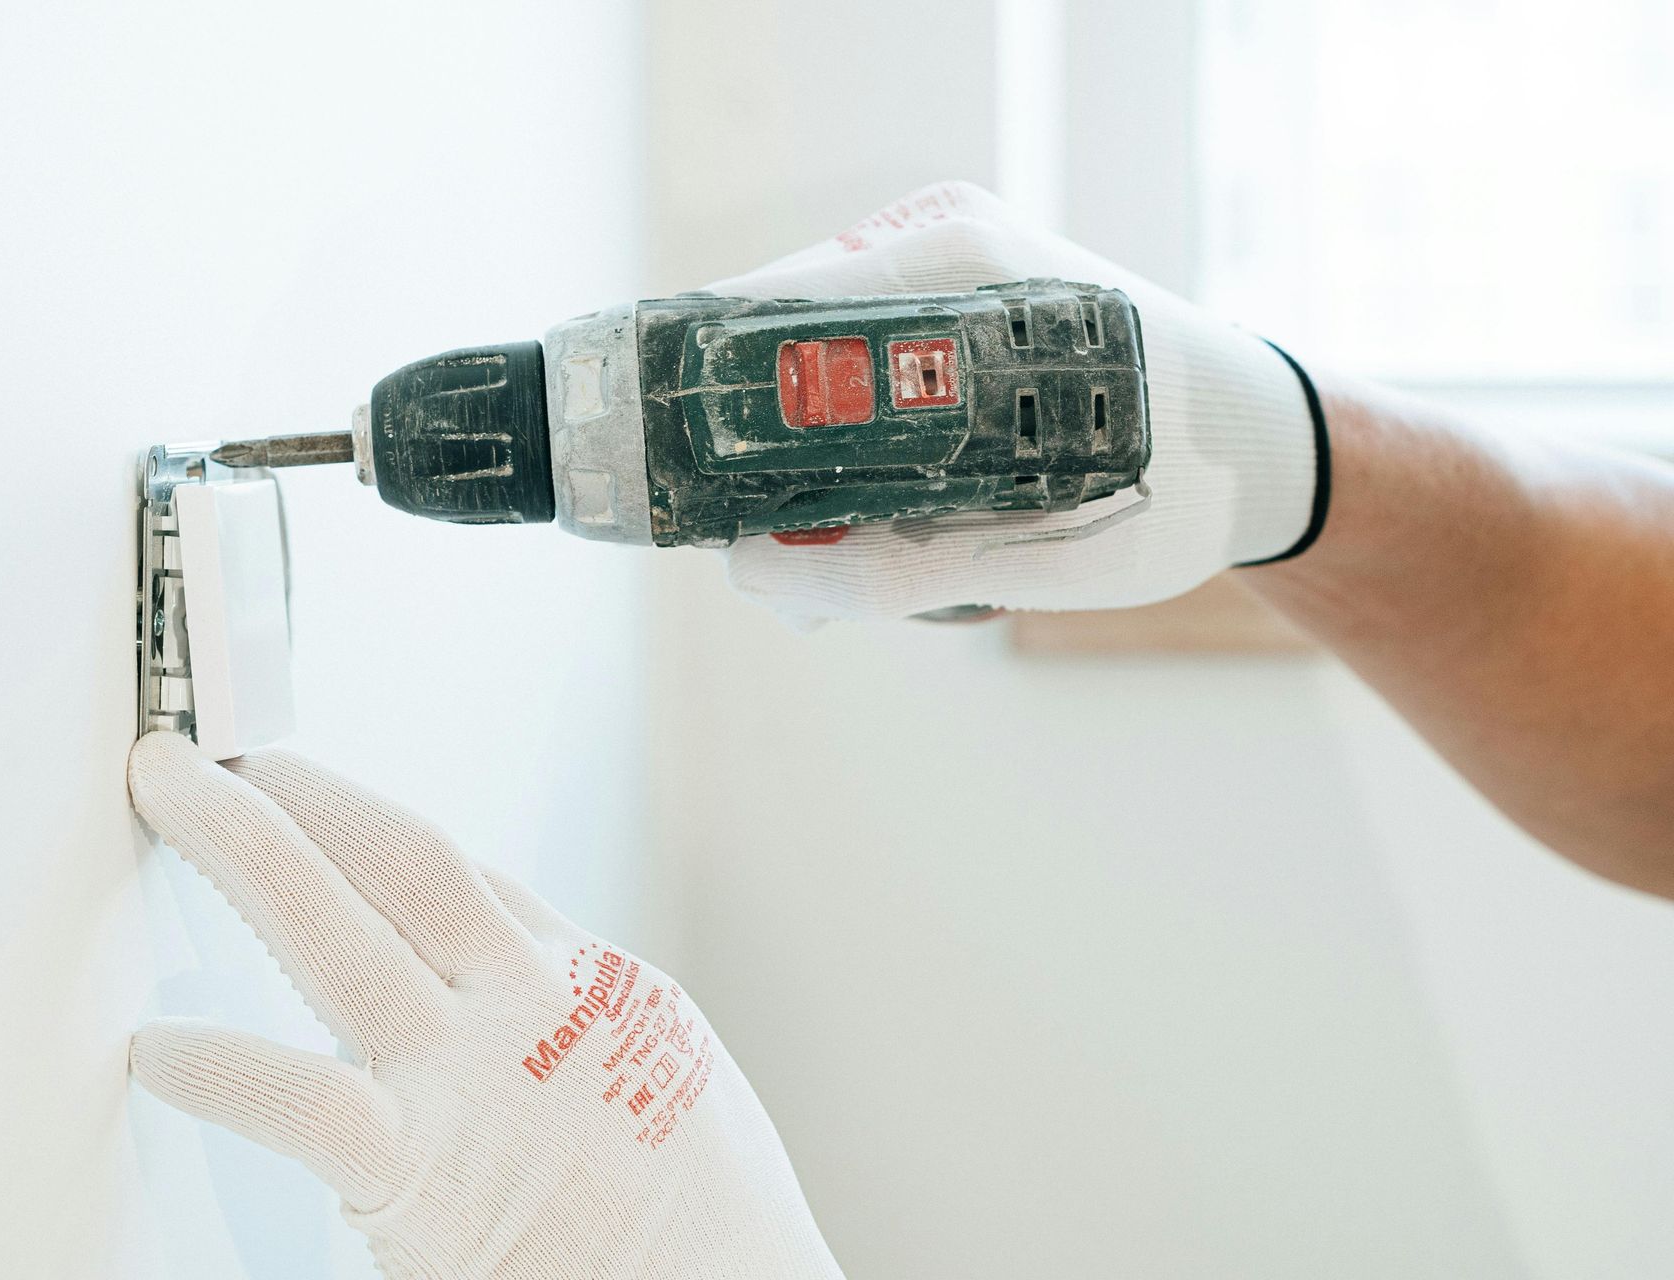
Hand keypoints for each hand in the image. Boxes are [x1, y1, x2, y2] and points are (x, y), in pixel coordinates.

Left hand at [126, 732, 840, 1278]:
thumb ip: (580, 1029)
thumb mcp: (670, 1078)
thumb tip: (516, 1014)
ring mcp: (472, 1077)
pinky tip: (159, 1047)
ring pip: (340, 926)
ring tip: (176, 796)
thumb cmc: (710, 1222)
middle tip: (220, 752)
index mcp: (589, 984)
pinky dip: (221, 1064)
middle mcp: (528, 1003)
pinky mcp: (423, 1176)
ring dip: (248, 846)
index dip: (367, 824)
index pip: (460, 876)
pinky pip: (299, 1100)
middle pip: (397, 857)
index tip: (309, 797)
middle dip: (301, 790)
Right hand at [712, 181, 1324, 623]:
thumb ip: (873, 567)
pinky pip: (865, 370)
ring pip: (815, 367)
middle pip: (774, 346)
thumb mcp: (1018, 554)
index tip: (670, 484)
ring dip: (823, 467)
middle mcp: (938, 241)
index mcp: (947, 265)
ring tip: (908, 546)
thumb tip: (744, 569)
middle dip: (768, 463)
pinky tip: (921, 508)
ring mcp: (948, 261)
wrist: (1261, 448)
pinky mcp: (959, 297)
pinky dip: (865, 448)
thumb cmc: (1165, 494)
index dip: (692, 398)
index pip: (755, 312)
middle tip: (810, 561)